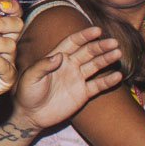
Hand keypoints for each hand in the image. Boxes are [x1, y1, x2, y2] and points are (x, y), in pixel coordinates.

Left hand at [9, 26, 124, 133]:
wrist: (31, 115)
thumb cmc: (27, 93)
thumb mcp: (30, 77)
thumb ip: (43, 65)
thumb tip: (59, 56)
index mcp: (57, 57)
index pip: (73, 42)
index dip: (85, 36)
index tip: (97, 30)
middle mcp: (70, 65)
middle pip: (88, 52)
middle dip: (101, 46)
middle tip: (114, 42)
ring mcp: (77, 79)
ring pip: (95, 66)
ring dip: (106, 59)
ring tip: (117, 53)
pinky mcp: (83, 94)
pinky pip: (97, 86)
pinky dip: (108, 81)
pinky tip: (117, 76)